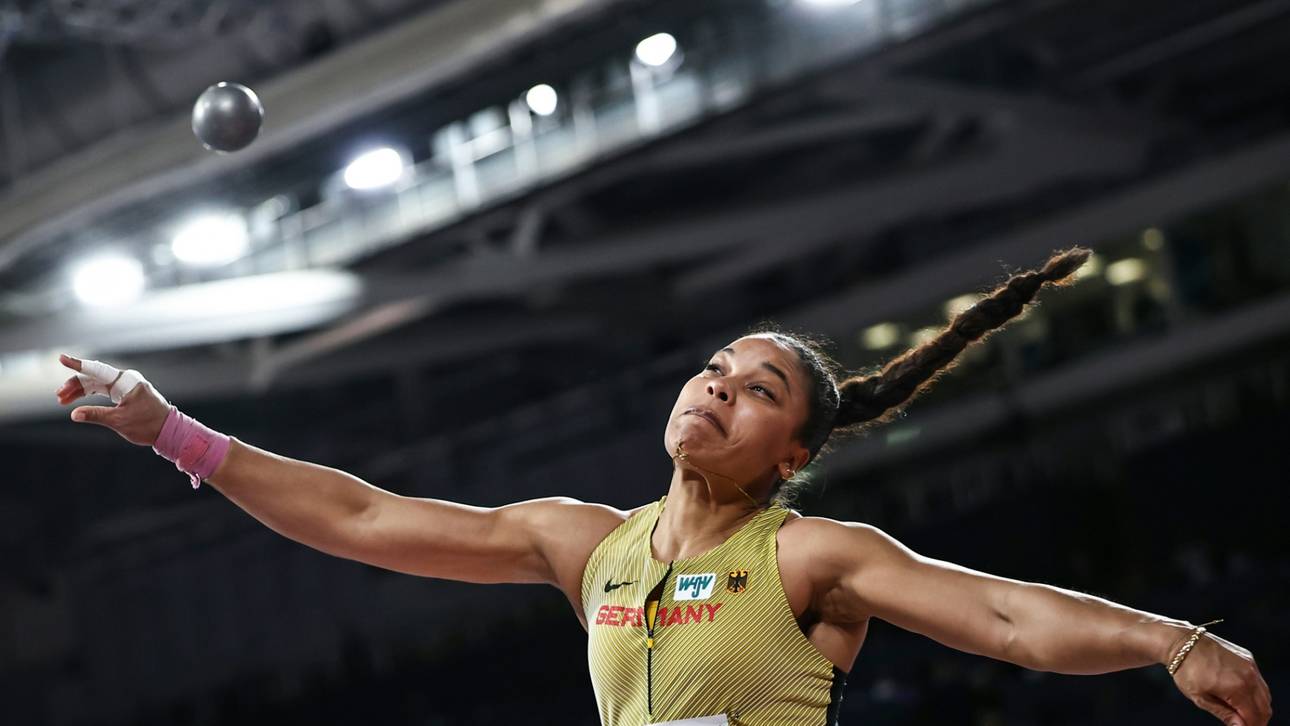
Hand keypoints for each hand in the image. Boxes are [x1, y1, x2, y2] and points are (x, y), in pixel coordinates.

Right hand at [55, 354, 171, 445]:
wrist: (168, 430)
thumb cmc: (148, 424)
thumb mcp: (120, 421)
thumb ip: (96, 415)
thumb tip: (74, 414)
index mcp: (126, 382)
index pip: (97, 370)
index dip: (78, 364)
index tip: (61, 358)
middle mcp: (126, 380)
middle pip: (94, 377)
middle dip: (75, 384)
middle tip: (59, 396)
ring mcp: (125, 385)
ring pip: (97, 383)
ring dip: (80, 390)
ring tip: (62, 400)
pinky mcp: (125, 393)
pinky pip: (103, 389)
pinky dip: (90, 395)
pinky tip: (76, 400)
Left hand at [1171, 627, 1271, 725]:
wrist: (1181, 642)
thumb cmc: (1186, 669)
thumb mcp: (1200, 697)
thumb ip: (1224, 714)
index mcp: (1237, 687)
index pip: (1254, 716)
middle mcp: (1249, 675)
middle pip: (1264, 708)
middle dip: (1256, 720)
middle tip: (1243, 724)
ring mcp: (1250, 665)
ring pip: (1265, 695)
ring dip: (1258, 707)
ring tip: (1242, 713)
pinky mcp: (1248, 658)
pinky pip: (1259, 680)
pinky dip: (1254, 691)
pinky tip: (1240, 695)